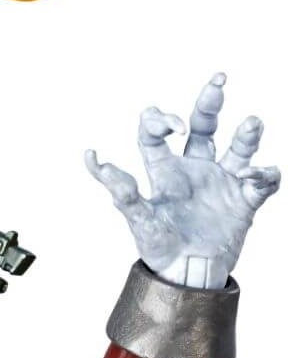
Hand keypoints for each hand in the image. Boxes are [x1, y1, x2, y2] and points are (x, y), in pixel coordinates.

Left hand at [86, 73, 279, 287]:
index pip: (157, 135)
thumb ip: (121, 189)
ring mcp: (221, 183)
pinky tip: (257, 176)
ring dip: (247, 134)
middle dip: (208, 102)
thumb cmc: (159, 248)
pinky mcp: (244, 201)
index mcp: (165, 172)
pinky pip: (262, 181)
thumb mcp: (138, 218)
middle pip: (202, 127)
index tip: (171, 126)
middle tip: (218, 80)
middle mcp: (194, 170)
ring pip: (238, 147)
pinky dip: (264, 175)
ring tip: (251, 124)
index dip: (160, 121)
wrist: (188, 276)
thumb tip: (93, 158)